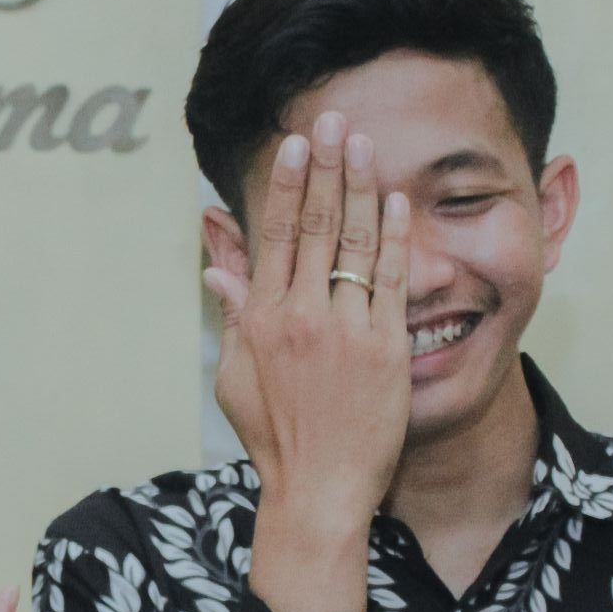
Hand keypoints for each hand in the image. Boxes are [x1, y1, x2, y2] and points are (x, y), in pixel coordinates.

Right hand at [205, 113, 411, 611]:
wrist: (318, 492)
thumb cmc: (275, 440)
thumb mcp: (236, 377)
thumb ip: (233, 317)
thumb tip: (217, 268)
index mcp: (261, 321)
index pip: (275, 235)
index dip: (287, 184)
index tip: (295, 143)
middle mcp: (300, 318)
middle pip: (315, 226)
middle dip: (325, 167)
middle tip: (333, 119)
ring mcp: (345, 332)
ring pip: (355, 243)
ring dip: (359, 186)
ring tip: (363, 143)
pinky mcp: (385, 349)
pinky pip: (393, 281)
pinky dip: (394, 237)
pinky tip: (396, 201)